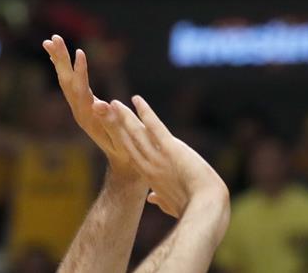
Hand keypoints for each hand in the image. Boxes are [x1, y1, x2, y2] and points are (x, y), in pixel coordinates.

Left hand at [43, 35, 140, 182]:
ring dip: (58, 61)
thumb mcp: (123, 137)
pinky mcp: (83, 106)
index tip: (80, 51)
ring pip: (66, 81)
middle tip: (53, 39)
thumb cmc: (128, 151)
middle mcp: (80, 111)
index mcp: (89, 117)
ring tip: (50, 41)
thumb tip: (102, 105)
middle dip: (60, 60)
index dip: (80, 71)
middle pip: (66, 83)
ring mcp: (80, 109)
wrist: (123, 163)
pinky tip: (59, 58)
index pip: (81, 91)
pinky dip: (65, 69)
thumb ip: (112, 121)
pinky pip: (70, 84)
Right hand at [95, 95, 228, 218]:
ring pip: (137, 133)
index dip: (120, 142)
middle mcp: (149, 166)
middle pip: (127, 142)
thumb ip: (160, 199)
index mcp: (150, 177)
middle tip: (102, 111)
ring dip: (124, 117)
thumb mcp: (172, 204)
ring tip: (113, 103)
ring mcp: (158, 157)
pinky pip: (155, 126)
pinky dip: (145, 112)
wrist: (205, 207)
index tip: (111, 131)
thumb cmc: (192, 207)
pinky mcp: (171, 149)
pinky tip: (137, 100)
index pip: (131, 155)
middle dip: (114, 126)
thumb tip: (151, 198)